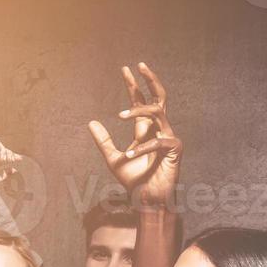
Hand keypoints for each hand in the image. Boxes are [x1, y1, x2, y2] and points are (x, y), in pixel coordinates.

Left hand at [87, 63, 181, 208]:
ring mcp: (168, 137)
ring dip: (138, 111)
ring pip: (157, 112)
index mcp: (145, 130)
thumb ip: (104, 141)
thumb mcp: (113, 159)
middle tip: (139, 66)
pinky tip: (130, 156)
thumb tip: (91, 122)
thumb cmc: (134, 182)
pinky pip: (158, 141)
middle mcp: (158, 130)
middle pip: (158, 97)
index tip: (126, 70)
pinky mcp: (175, 148)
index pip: (141, 101)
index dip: (134, 85)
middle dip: (150, 80)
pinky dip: (141, 149)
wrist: (147, 200)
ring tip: (121, 116)